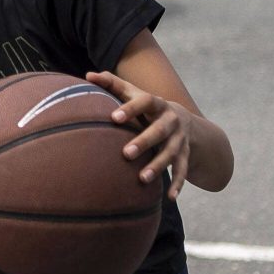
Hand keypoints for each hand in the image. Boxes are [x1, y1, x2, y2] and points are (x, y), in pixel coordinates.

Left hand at [86, 71, 193, 199]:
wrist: (183, 119)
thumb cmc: (146, 106)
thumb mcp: (133, 93)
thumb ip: (112, 84)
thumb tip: (88, 75)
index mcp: (157, 103)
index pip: (145, 102)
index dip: (130, 109)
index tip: (113, 118)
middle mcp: (171, 120)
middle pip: (159, 131)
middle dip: (144, 141)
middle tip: (125, 153)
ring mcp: (180, 139)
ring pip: (171, 153)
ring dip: (158, 166)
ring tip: (142, 179)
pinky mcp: (185, 155)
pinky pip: (183, 171)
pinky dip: (178, 184)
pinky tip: (169, 198)